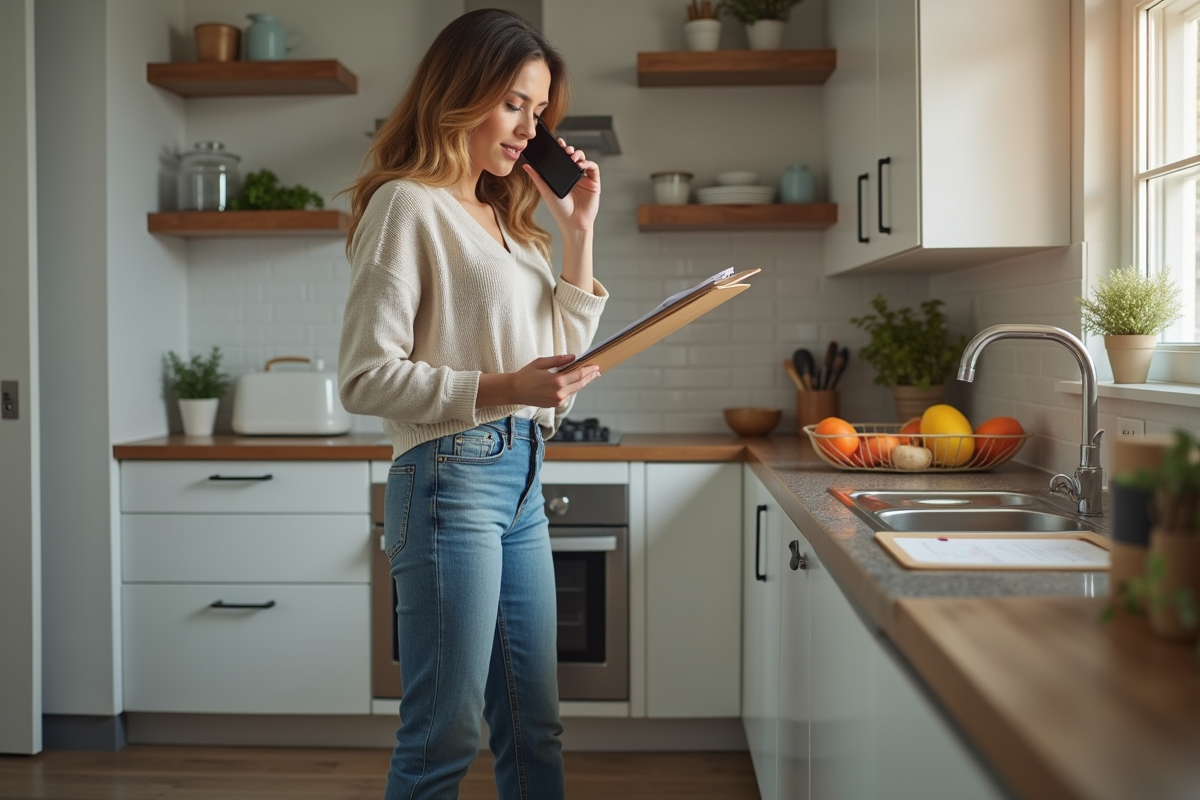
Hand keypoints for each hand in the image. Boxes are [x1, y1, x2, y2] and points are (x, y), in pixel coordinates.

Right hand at [478, 354, 600, 408]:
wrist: (514, 391)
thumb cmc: (526, 375)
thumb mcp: (541, 363)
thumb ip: (558, 360)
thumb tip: (573, 357)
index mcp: (556, 381)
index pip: (578, 375)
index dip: (589, 370)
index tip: (596, 366)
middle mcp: (559, 393)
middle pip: (580, 384)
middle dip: (590, 377)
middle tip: (598, 372)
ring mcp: (557, 400)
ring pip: (575, 390)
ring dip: (583, 383)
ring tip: (590, 377)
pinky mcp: (554, 404)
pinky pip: (568, 395)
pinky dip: (574, 388)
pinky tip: (577, 383)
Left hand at [523, 139, 599, 232]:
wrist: (572, 223)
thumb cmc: (560, 210)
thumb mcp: (546, 192)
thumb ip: (537, 178)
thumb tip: (526, 166)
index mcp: (563, 176)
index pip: (562, 159)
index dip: (561, 149)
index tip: (557, 143)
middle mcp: (574, 176)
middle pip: (574, 156)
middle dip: (570, 149)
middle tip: (565, 149)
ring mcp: (584, 179)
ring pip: (584, 160)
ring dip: (578, 154)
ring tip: (572, 157)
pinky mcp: (594, 183)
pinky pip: (593, 168)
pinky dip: (588, 163)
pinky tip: (580, 165)